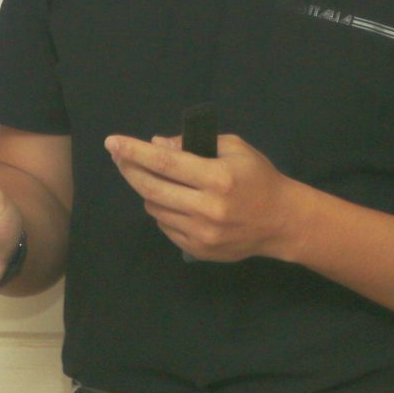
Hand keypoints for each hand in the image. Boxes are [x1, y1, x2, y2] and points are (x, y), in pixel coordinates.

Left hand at [104, 132, 299, 263]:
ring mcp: (202, 233)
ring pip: (154, 207)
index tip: (112, 142)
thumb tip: (156, 145)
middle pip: (151, 187)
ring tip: (154, 177)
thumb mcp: (234, 148)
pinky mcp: (199, 250)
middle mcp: (207, 208)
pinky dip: (162, 210)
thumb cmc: (258, 178)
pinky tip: (173, 200)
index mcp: (217, 178)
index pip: (165, 163)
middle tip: (118, 156)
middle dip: (129, 168)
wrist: (282, 222)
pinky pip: (165, 226)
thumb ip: (193, 144)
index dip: (135, 151)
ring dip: (148, 190)